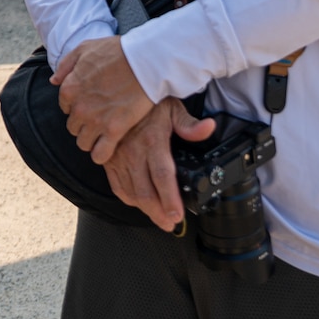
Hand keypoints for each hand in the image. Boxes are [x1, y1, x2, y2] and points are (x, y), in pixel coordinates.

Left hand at [53, 36, 152, 164]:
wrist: (145, 61)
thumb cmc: (117, 52)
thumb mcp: (85, 48)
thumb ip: (66, 65)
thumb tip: (54, 81)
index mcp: (69, 89)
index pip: (65, 107)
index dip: (77, 106)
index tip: (90, 102)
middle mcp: (79, 108)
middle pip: (73, 127)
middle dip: (84, 123)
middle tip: (99, 117)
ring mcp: (96, 121)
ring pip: (83, 143)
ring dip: (91, 139)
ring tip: (104, 132)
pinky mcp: (114, 131)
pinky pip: (99, 154)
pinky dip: (101, 154)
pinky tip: (108, 147)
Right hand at [103, 97, 218, 230]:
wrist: (113, 93)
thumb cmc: (146, 102)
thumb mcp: (172, 107)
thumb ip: (189, 124)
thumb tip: (208, 128)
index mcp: (152, 141)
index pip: (162, 176)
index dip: (170, 199)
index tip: (177, 215)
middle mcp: (134, 152)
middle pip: (146, 192)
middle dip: (159, 213)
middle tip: (170, 224)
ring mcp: (119, 158)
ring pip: (131, 193)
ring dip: (145, 210)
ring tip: (159, 219)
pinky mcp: (109, 161)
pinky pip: (118, 186)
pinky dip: (129, 199)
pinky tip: (139, 203)